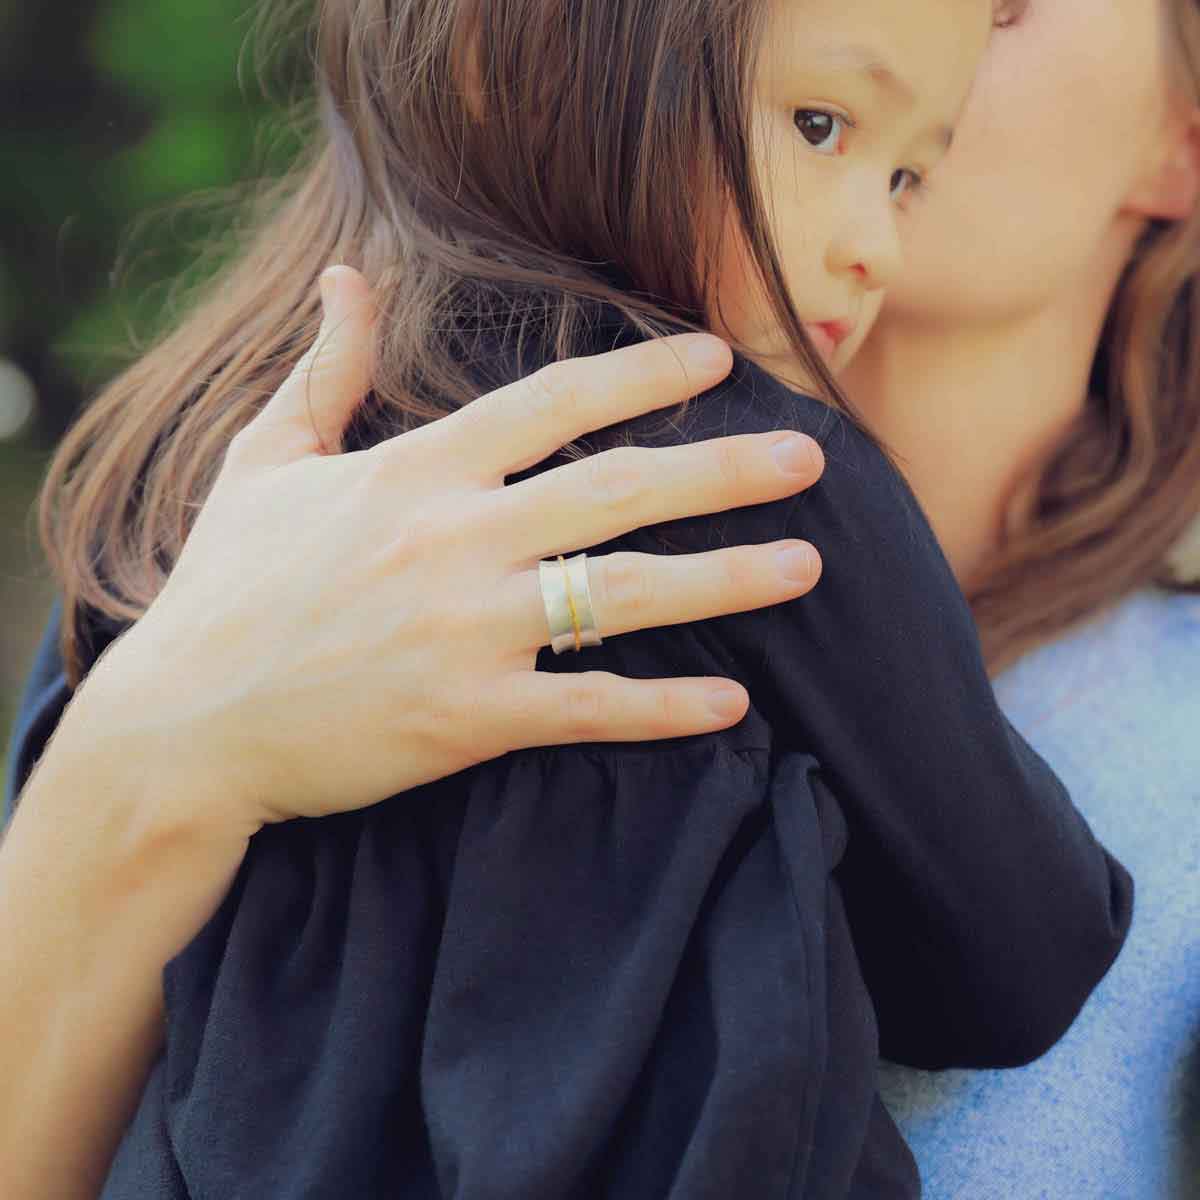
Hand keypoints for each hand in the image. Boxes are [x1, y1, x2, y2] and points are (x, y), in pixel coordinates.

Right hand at [82, 266, 823, 832]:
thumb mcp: (264, 462)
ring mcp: (466, 632)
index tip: (719, 360)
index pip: (552, 404)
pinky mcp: (467, 719)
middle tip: (811, 458)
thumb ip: (323, 369)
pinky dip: (665, 708)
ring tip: (807, 566)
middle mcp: (455, 541)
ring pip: (625, 594)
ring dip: (727, 580)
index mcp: (415, 473)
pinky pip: (588, 708)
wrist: (182, 726)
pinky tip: (734, 703)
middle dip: (725, 470)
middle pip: (618, 489)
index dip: (643, 375)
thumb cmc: (224, 591)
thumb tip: (348, 279)